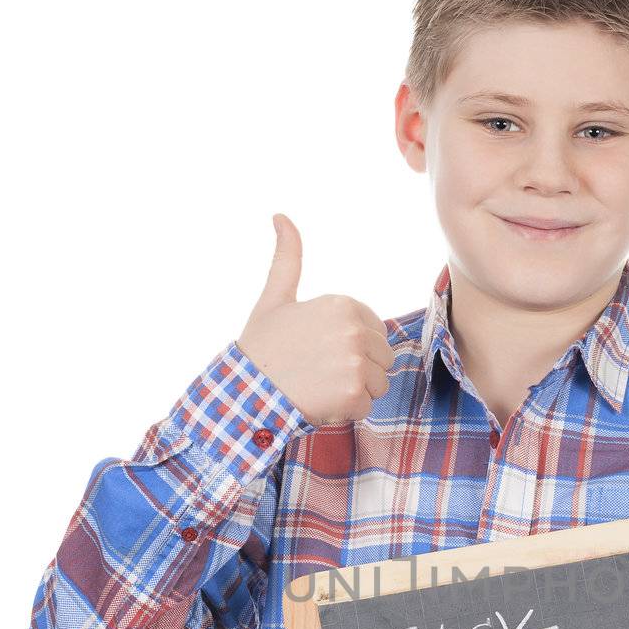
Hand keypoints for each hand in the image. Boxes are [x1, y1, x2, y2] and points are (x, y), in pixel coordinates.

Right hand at [236, 213, 394, 424]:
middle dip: (358, 370)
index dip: (353, 346)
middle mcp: (353, 330)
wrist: (246, 391)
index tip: (322, 352)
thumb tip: (281, 216)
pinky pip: (366, 407)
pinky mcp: (353, 393)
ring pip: (378, 384)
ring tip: (321, 387)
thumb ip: (288, 259)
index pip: (376, 332)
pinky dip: (345, 412)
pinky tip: (320, 402)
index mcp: (342, 305)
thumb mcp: (275, 297)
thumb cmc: (261, 346)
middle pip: (382, 358)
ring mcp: (355, 362)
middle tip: (321, 372)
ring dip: (354, 392)